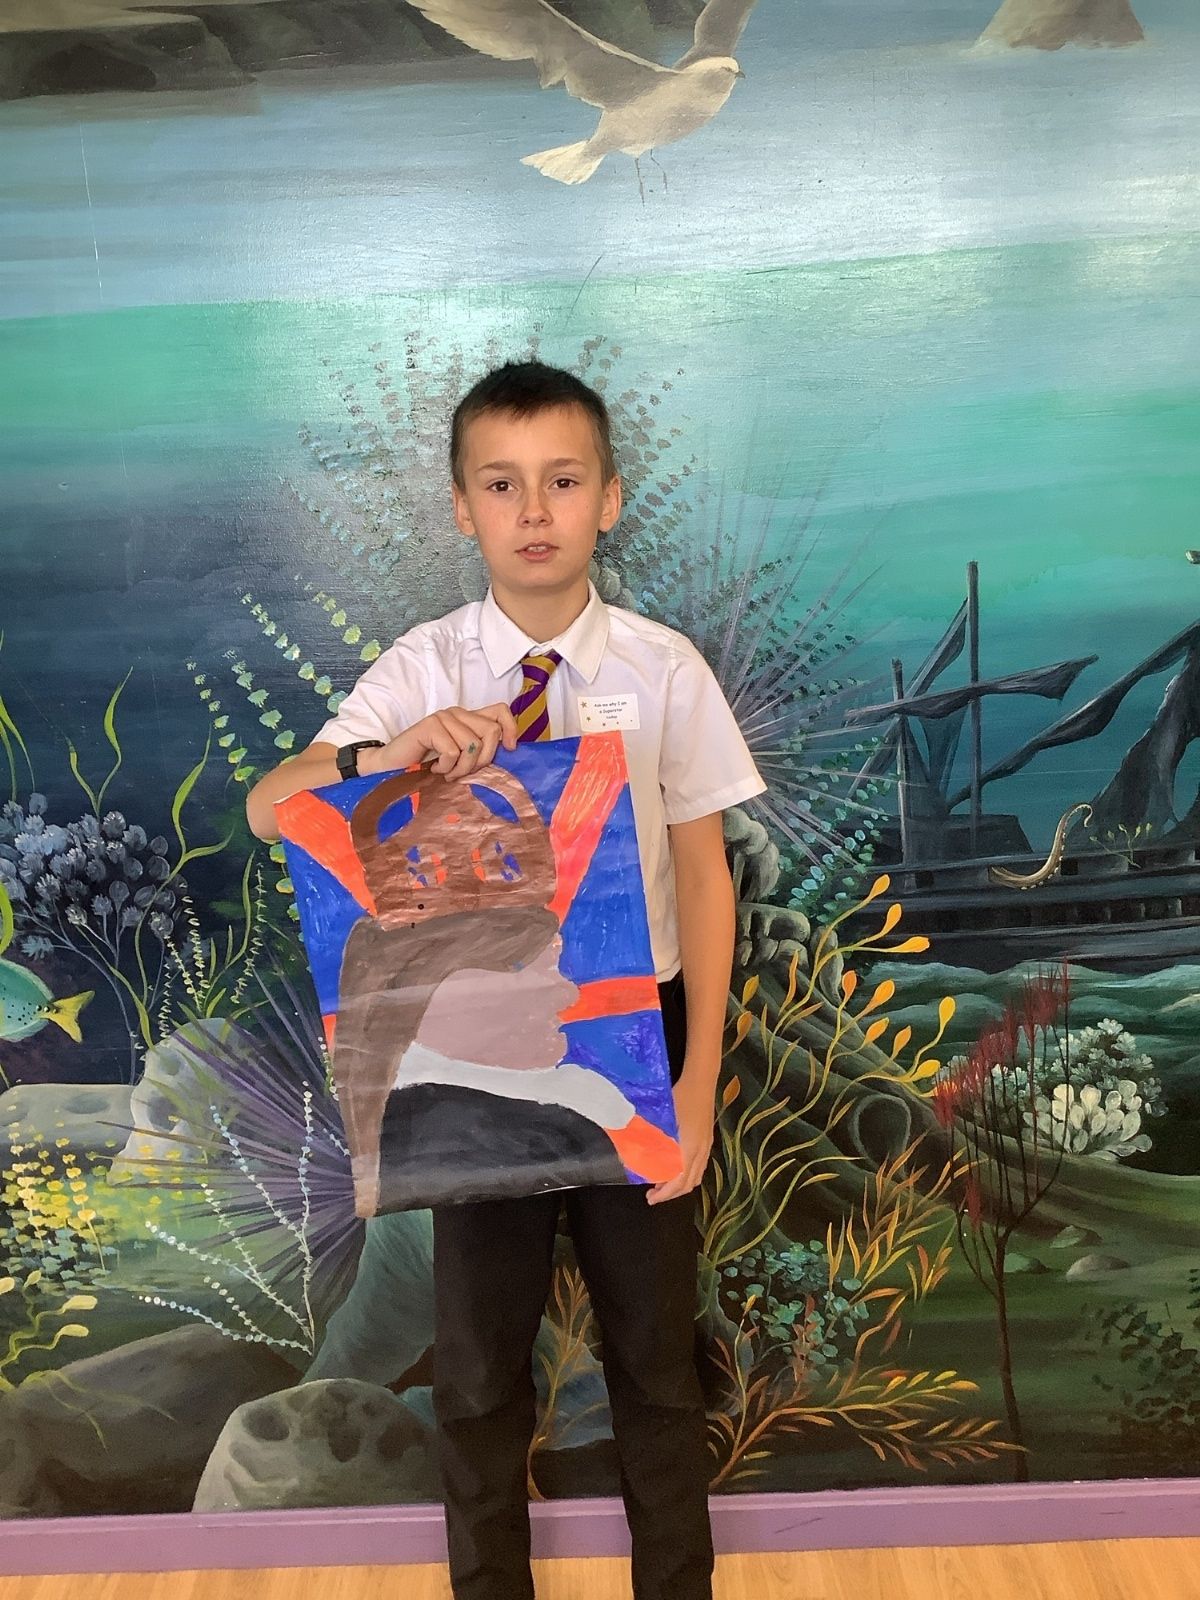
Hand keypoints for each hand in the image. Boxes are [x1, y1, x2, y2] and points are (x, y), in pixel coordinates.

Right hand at [371, 703, 518, 780]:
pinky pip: (452, 751)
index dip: (511, 728)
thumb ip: (479, 751)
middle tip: (463, 772)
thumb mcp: (459, 760)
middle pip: (491, 731)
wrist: (391, 768)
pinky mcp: (430, 725)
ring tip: (446, 773)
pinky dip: (445, 767)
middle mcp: (458, 713)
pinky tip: (434, 768)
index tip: (510, 749)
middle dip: (482, 760)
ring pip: (472, 745)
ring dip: (461, 769)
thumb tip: (508, 754)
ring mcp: (443, 717)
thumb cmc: (426, 766)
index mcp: (468, 718)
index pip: (500, 711)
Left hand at [647, 1068, 715, 1204]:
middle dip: (671, 1193)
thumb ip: (651, 1138)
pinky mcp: (708, 1140)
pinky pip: (700, 1166)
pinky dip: (688, 1174)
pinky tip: (677, 1167)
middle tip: (653, 1193)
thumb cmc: (679, 1097)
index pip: (677, 1182)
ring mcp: (706, 1146)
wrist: (701, 1081)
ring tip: (663, 1182)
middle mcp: (700, 1152)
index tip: (650, 1198)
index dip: (664, 1194)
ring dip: (680, 1184)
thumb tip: (634, 1151)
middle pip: (689, 1183)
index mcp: (688, 1150)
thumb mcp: (661, 1118)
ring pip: (696, 1176)